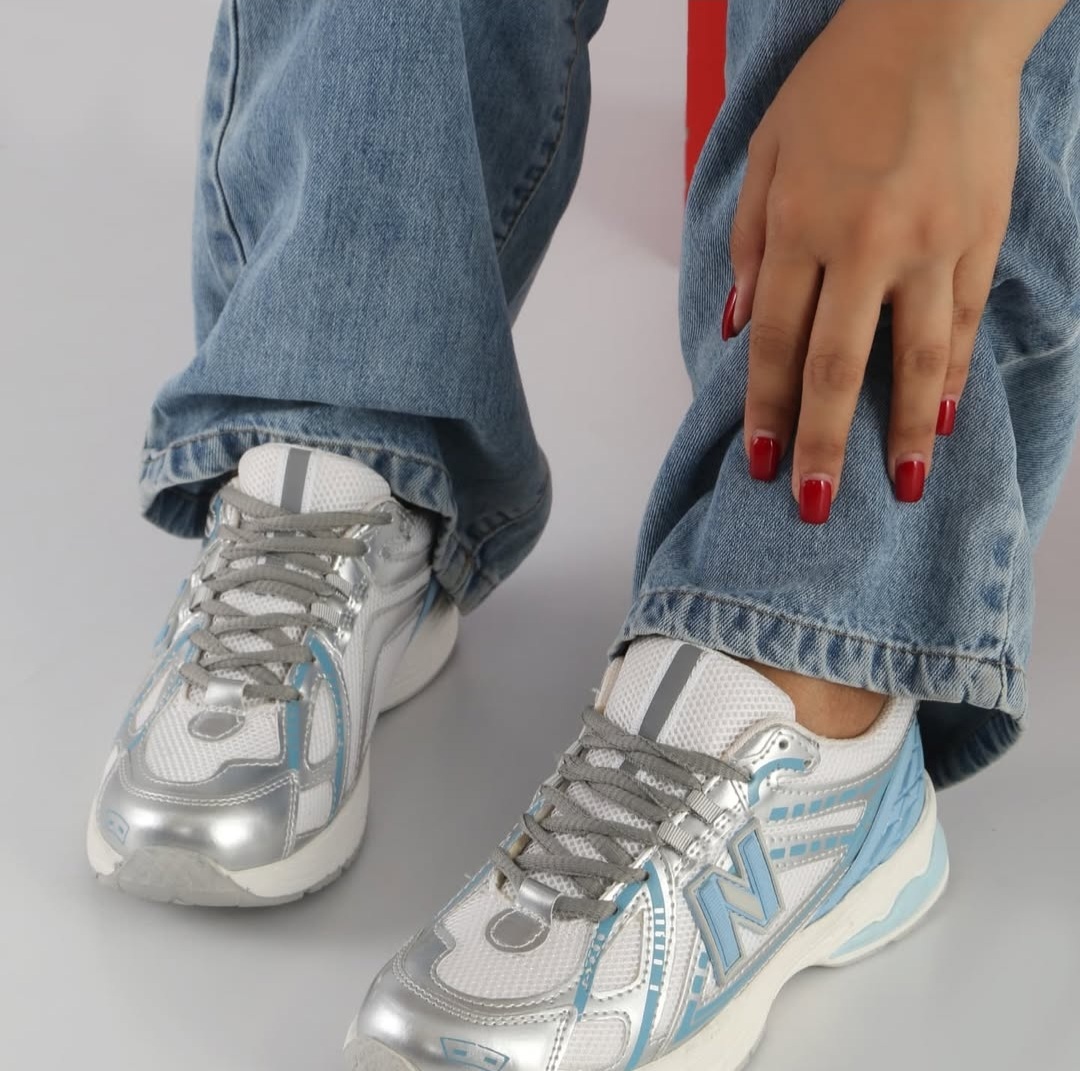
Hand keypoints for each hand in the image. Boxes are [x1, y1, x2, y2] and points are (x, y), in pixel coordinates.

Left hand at [730, 1, 1034, 519]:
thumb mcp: (766, 155)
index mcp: (800, 227)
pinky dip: (953, 374)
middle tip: (815, 505)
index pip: (778, 344)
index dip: (768, 412)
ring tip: (902, 487)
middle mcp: (864, 244)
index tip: (762, 465)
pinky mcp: (981, 234)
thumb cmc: (837, 88)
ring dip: (906, 430)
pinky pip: (963, 320)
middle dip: (823, 442)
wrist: (939, 19)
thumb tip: (737, 329)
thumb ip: (748, 246)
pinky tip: (947, 419)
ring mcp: (930, 242)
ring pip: (915, 356)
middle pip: (838, 366)